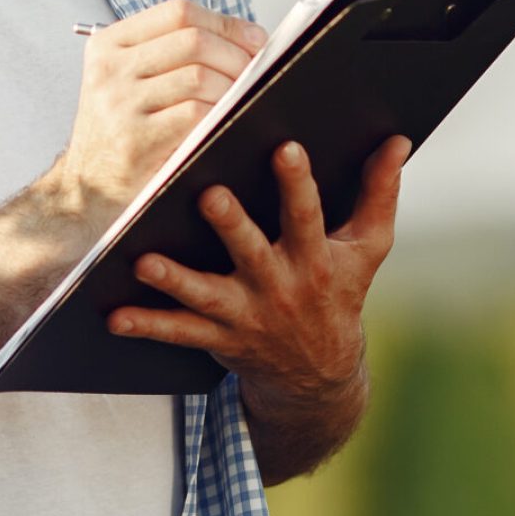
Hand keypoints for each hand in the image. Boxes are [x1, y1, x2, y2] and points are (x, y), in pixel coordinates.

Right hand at [53, 0, 266, 229]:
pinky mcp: (135, 141)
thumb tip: (248, 37)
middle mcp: (109, 69)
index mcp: (107, 44)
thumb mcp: (127, 82)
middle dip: (237, 56)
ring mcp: (119, 104)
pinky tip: (224, 123)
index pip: (178, 12)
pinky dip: (220, 115)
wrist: (85, 191)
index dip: (226, 22)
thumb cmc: (120, 133)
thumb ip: (171, 54)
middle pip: (194, 40)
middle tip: (256, 73)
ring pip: (199, 76)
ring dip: (233, 88)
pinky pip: (195, 114)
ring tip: (242, 100)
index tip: (254, 38)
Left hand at [107, 134, 410, 479]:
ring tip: (143, 260)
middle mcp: (279, 287)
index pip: (307, 215)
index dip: (298, 183)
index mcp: (315, 258)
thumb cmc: (340, 293)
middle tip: (209, 195)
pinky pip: (179, 334)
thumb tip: (399, 139)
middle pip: (253, 253)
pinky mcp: (219, 339)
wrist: (319, 375)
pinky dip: (147, 326)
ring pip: (206, 297)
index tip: (285, 146)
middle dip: (232, 226)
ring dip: (175, 280)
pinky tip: (115, 316)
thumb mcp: (368, 248)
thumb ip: (380, 192)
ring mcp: (246, 316)